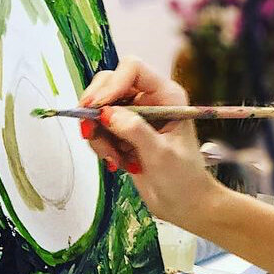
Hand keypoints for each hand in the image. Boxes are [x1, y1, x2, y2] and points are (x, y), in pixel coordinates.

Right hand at [80, 58, 223, 225]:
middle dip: (96, 107)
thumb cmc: (184, 179)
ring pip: (99, 108)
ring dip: (98, 133)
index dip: (112, 83)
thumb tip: (107, 113)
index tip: (97, 107)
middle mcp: (149, 99)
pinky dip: (100, 144)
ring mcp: (135, 115)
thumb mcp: (162, 154)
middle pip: (109, 83)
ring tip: (114, 158)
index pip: (133, 69)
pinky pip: (99, 128)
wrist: (184, 204)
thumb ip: (135, 131)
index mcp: (167, 95)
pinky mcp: (123, 132)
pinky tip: (116, 162)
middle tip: (89, 132)